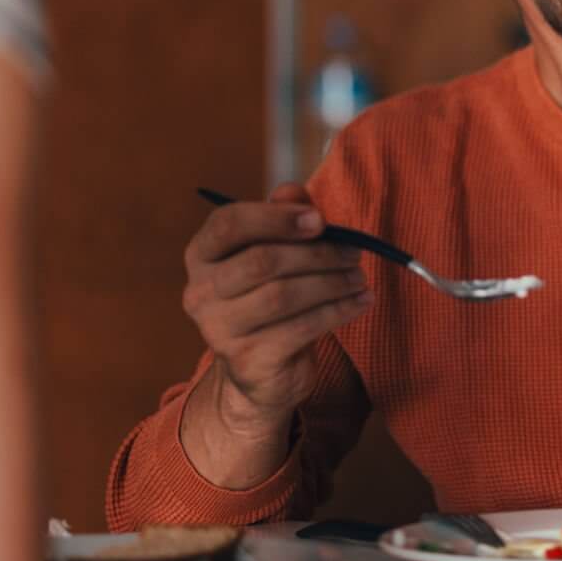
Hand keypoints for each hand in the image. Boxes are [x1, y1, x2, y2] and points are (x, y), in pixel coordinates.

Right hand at [181, 181, 371, 435]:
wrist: (263, 370)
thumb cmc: (271, 297)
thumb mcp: (277, 252)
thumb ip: (284, 217)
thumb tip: (292, 190)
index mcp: (202, 255)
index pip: (229, 224)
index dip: (276, 218)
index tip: (320, 221)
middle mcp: (200, 292)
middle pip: (263, 261)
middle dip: (318, 254)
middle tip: (354, 253)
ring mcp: (218, 330)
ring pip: (283, 296)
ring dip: (332, 282)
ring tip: (360, 277)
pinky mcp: (247, 361)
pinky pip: (300, 328)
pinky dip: (338, 311)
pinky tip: (362, 301)